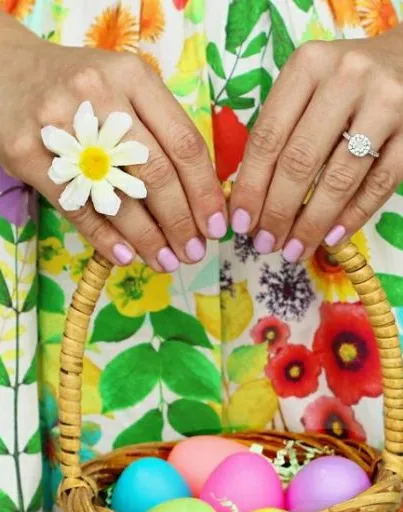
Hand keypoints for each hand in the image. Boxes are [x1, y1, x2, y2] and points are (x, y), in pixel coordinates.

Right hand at [0, 14, 226, 268]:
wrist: (8, 72)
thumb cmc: (81, 89)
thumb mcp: (125, 88)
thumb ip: (160, 129)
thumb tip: (200, 195)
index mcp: (133, 78)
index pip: (184, 143)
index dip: (205, 192)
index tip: (216, 226)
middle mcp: (100, 96)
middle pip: (155, 173)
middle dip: (181, 222)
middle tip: (194, 252)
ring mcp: (61, 125)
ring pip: (117, 195)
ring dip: (148, 238)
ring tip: (166, 261)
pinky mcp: (29, 153)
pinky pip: (76, 207)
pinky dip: (105, 238)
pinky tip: (126, 257)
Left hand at [231, 24, 402, 261]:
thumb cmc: (343, 83)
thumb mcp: (306, 87)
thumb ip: (280, 130)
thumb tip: (250, 201)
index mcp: (308, 66)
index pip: (269, 137)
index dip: (250, 186)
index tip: (240, 223)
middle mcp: (346, 78)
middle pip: (300, 160)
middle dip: (278, 212)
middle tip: (266, 244)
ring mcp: (384, 104)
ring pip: (340, 178)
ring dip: (312, 223)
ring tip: (294, 250)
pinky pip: (379, 184)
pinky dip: (353, 217)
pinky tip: (331, 239)